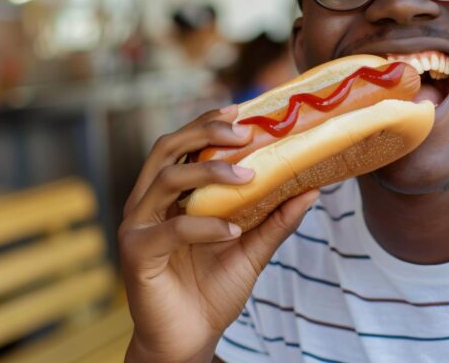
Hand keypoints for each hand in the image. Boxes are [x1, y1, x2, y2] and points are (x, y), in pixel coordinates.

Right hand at [120, 105, 318, 362]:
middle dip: (204, 132)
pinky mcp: (136, 253)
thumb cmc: (212, 292)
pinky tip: (233, 229)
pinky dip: (205, 225)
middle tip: (244, 132)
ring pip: (166, 179)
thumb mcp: (252, 249)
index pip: (181, 144)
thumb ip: (275, 219)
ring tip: (248, 176)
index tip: (242, 110)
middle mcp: (147, 203)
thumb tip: (312, 188)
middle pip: (166, 148)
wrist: (189, 339)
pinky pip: (172, 229)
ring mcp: (137, 226)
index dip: (207, 122)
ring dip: (209, 171)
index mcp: (169, 195)